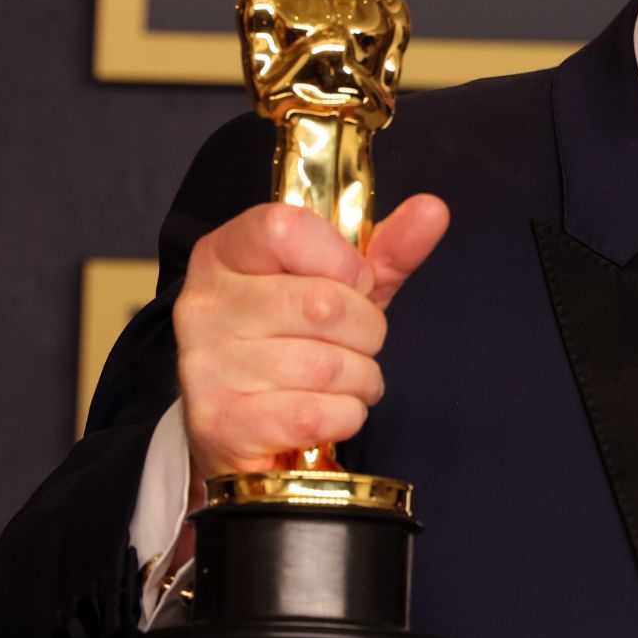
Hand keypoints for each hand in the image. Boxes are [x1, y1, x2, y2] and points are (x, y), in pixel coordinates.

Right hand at [174, 193, 449, 480]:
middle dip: (367, 330)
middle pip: (323, 303)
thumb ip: (385, 250)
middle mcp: (203, 304)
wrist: (246, 427)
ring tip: (346, 381)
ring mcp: (206, 366)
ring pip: (326, 365)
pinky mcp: (222, 423)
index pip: (285, 229)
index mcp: (225, 253)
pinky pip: (317, 414)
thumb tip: (433, 209)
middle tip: (358, 343)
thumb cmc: (295, 341)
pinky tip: (329, 412)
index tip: (354, 283)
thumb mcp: (339, 287)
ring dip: (361, 378)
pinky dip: (345, 415)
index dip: (342, 260)